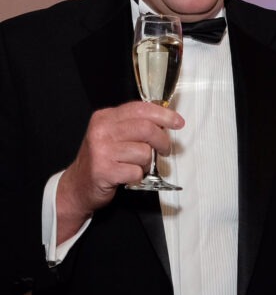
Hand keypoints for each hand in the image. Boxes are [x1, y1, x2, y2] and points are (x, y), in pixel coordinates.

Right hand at [56, 101, 184, 243]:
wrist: (78, 185)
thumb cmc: (102, 159)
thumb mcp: (113, 135)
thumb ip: (134, 125)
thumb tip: (165, 121)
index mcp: (105, 117)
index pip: (141, 109)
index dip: (163, 115)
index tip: (178, 122)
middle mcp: (101, 131)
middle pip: (147, 129)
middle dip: (163, 141)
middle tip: (165, 150)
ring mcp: (101, 151)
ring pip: (144, 152)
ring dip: (147, 162)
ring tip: (137, 166)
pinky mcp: (104, 170)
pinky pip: (136, 171)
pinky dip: (138, 176)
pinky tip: (128, 175)